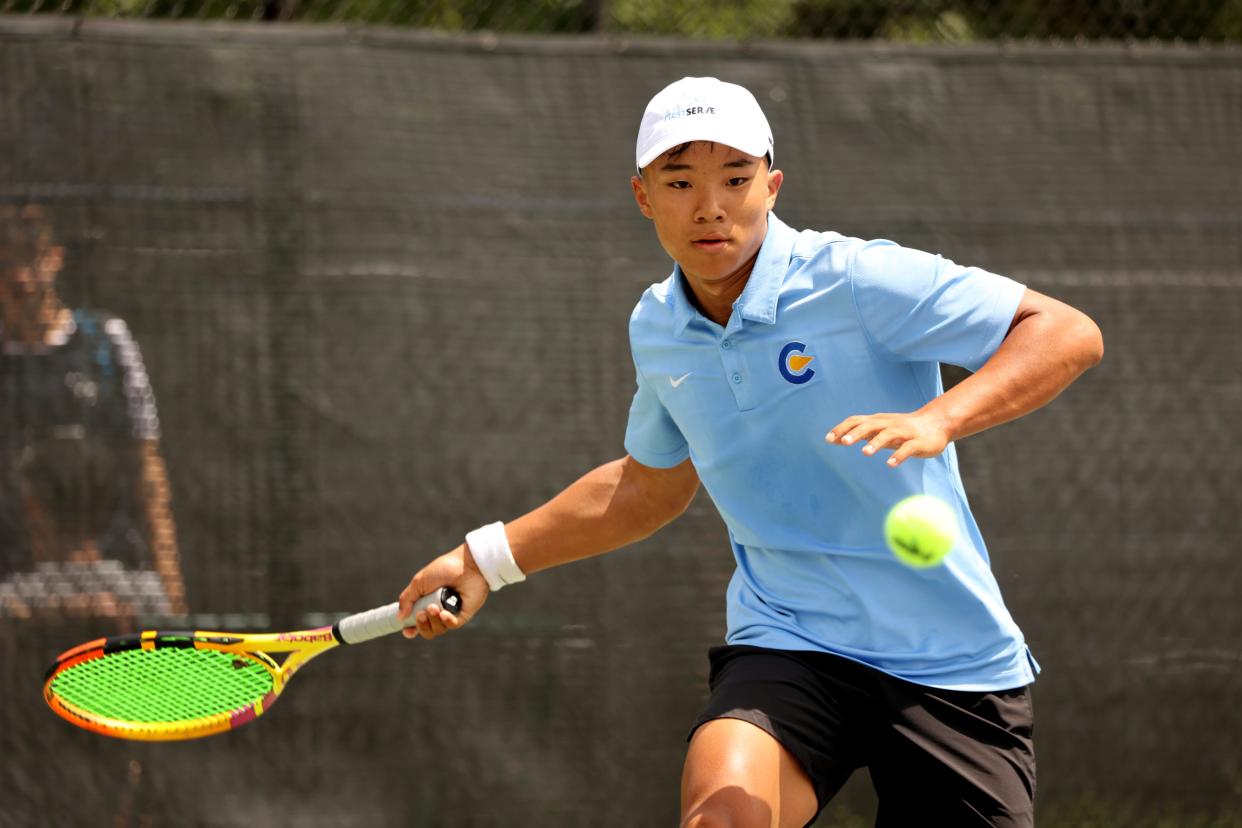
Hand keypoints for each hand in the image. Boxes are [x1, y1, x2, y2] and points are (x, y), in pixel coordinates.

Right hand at [397, 543, 489, 639]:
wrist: (468, 564)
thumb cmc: (444, 569)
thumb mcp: (419, 582)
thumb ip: (407, 599)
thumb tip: (399, 617)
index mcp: (425, 602)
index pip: (416, 622)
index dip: (411, 629)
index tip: (407, 630)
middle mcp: (437, 610)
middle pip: (426, 630)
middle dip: (421, 625)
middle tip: (421, 613)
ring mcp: (451, 613)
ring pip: (438, 629)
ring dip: (433, 620)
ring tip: (434, 607)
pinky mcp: (463, 614)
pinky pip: (452, 625)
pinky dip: (446, 621)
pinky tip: (444, 613)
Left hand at [825, 410, 951, 467]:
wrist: (936, 424)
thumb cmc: (902, 428)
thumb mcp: (879, 429)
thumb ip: (859, 434)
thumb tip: (836, 439)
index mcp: (878, 421)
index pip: (857, 421)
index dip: (842, 428)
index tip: (828, 439)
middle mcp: (889, 424)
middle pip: (871, 425)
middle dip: (856, 433)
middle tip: (844, 442)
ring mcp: (904, 432)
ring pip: (888, 434)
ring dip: (876, 442)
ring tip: (865, 452)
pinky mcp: (918, 442)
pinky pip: (908, 448)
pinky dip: (899, 455)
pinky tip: (890, 464)